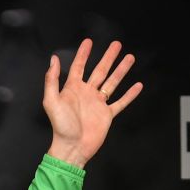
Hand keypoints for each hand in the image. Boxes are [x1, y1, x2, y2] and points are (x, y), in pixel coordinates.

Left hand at [43, 39, 142, 168]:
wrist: (72, 147)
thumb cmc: (60, 127)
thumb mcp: (51, 101)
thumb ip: (52, 80)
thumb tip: (53, 60)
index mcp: (72, 90)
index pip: (78, 67)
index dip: (83, 54)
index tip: (88, 42)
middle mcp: (86, 94)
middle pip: (100, 71)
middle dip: (108, 57)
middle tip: (116, 44)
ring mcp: (97, 104)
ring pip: (112, 83)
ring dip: (121, 70)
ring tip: (129, 57)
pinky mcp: (107, 115)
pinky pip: (120, 102)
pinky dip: (130, 94)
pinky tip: (138, 85)